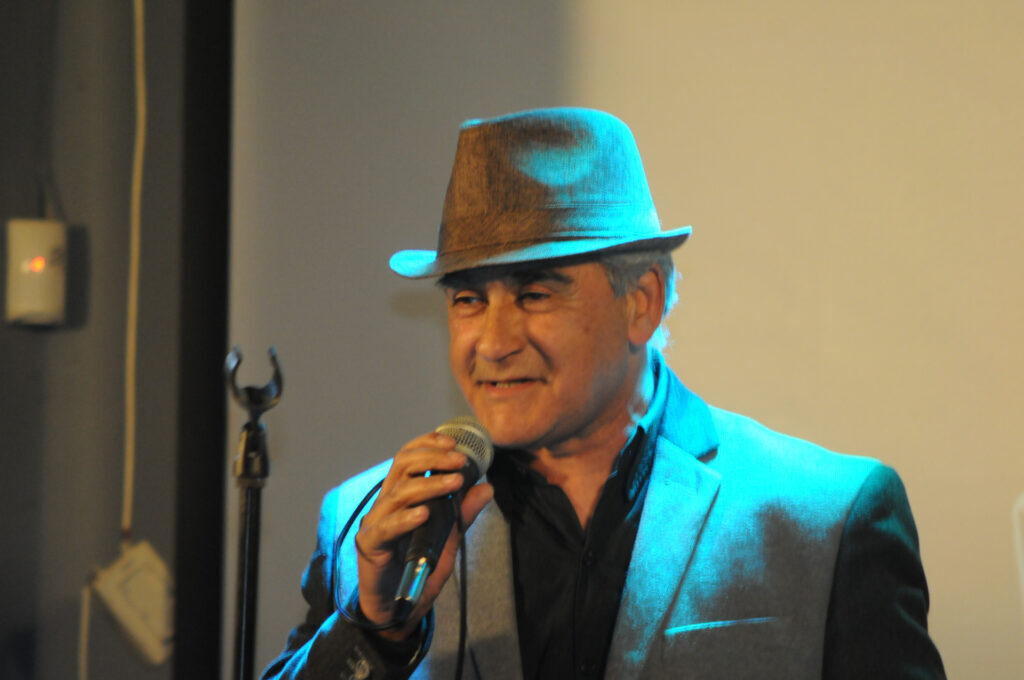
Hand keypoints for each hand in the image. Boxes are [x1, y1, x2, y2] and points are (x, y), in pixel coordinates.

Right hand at [354, 431, 493, 639]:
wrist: (398, 608)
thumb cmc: (418, 568)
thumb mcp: (448, 538)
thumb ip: (463, 513)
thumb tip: (487, 487)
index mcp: (400, 496)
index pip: (407, 458)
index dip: (427, 444)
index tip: (453, 441)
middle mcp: (385, 503)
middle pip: (402, 466)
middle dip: (433, 458)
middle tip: (460, 461)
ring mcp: (375, 523)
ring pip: (398, 493)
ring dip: (429, 484)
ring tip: (454, 482)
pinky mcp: (370, 546)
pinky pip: (386, 528)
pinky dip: (405, 519)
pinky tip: (424, 514)